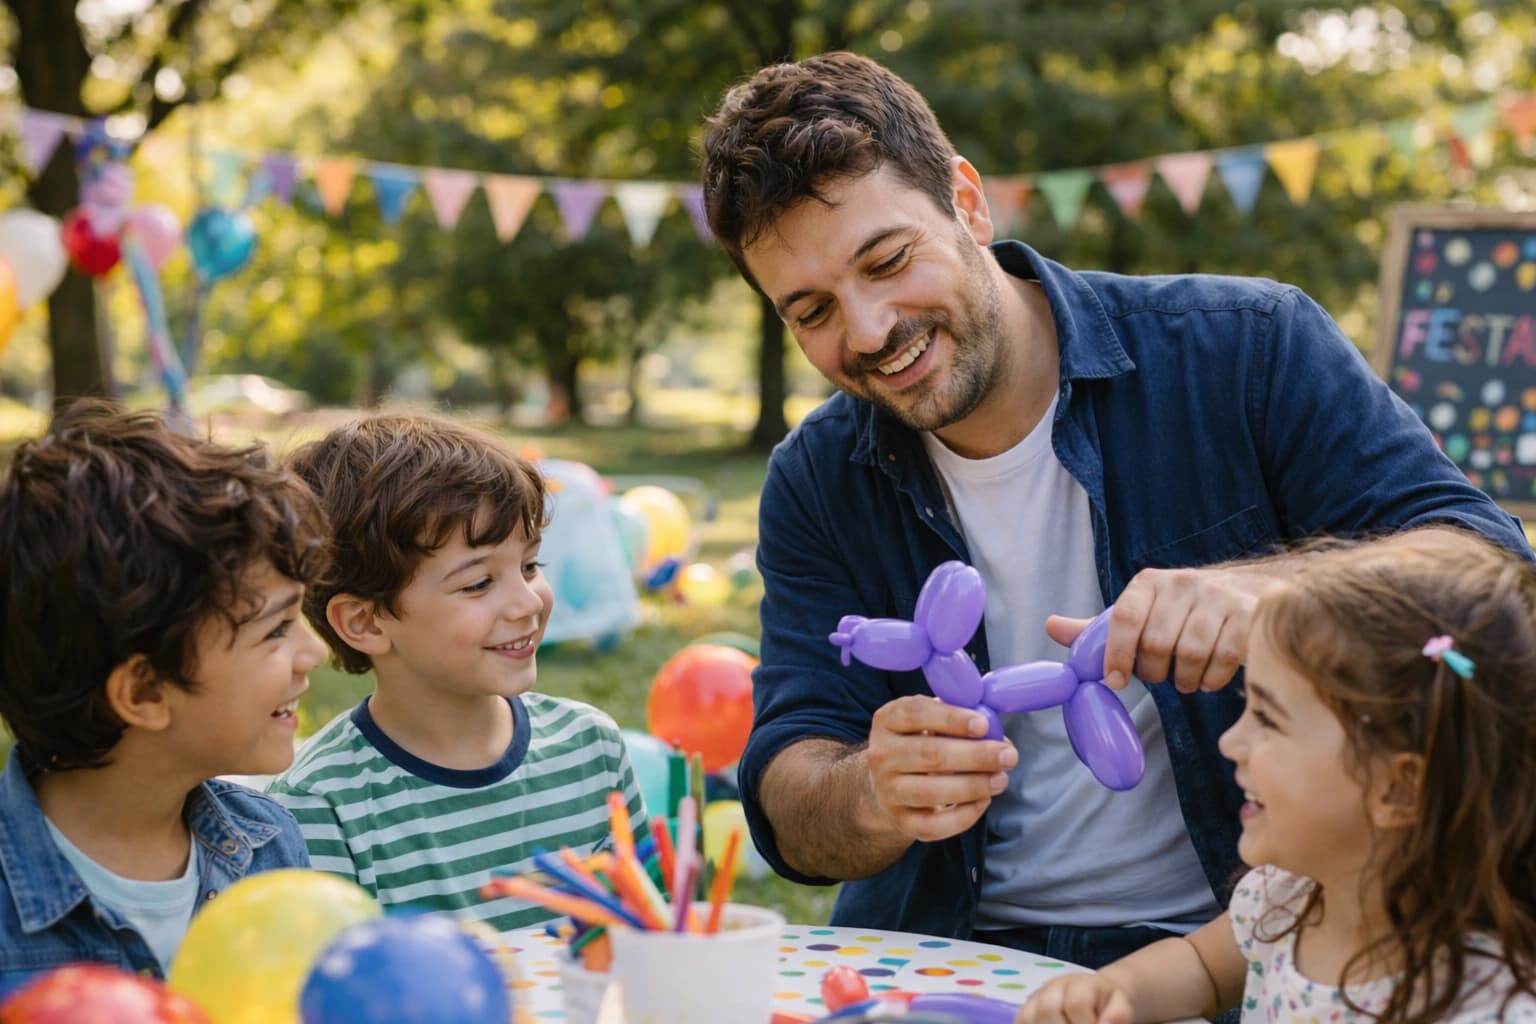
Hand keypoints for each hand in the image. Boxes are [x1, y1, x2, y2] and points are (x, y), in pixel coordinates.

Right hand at [865, 695, 1016, 842]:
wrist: (888, 782)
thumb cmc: (920, 742)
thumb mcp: (930, 720)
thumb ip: (959, 719)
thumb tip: (997, 734)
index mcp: (888, 720)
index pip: (915, 713)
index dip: (951, 718)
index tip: (984, 725)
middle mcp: (881, 754)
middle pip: (929, 755)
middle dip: (975, 756)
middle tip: (1008, 756)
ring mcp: (887, 790)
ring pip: (931, 792)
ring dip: (973, 786)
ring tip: (1001, 779)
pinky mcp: (900, 820)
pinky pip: (933, 825)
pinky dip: (963, 816)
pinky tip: (983, 801)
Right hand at [1014, 972, 1131, 1023]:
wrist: (1094, 994)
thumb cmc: (1107, 1004)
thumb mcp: (1120, 1005)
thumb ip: (1118, 1015)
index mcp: (1080, 984)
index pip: (1076, 1004)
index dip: (1084, 1022)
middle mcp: (1053, 987)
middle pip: (1048, 1010)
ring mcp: (1036, 998)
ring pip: (1027, 1017)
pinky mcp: (1026, 1010)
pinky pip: (1020, 1021)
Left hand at [1046, 565, 1263, 693]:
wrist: (1249, 591)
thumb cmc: (1181, 611)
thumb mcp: (1140, 613)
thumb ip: (1099, 627)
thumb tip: (1051, 626)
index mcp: (1149, 583)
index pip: (1125, 617)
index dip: (1116, 654)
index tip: (1115, 680)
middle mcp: (1183, 583)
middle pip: (1156, 642)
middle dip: (1154, 672)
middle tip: (1161, 677)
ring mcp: (1218, 597)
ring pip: (1189, 654)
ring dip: (1184, 680)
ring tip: (1185, 680)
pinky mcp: (1248, 615)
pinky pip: (1224, 659)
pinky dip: (1212, 679)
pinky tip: (1209, 678)